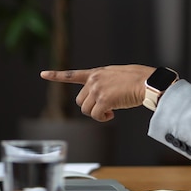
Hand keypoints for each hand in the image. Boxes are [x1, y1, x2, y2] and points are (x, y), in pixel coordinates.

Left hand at [40, 65, 155, 121]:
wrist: (147, 82)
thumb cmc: (139, 79)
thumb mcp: (118, 75)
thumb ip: (107, 82)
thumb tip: (106, 96)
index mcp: (97, 73)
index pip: (73, 74)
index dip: (57, 75)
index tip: (43, 74)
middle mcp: (94, 80)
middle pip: (80, 100)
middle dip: (90, 107)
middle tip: (105, 108)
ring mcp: (97, 89)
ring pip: (86, 110)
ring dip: (97, 114)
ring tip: (110, 111)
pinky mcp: (103, 100)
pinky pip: (96, 115)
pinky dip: (103, 118)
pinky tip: (112, 114)